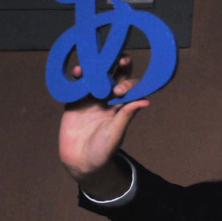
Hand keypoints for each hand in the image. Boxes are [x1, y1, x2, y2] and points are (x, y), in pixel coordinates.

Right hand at [58, 57, 147, 195]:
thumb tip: (146, 101)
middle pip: (116, 73)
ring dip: (98, 65)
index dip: (129, 83)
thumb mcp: (115, 134)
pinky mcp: (76, 99)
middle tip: (120, 60)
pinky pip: (78, 82)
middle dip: (119, 63)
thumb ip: (126, 116)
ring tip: (96, 61)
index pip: (131, 86)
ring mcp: (92, 96)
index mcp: (122, 105)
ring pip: (97, 74)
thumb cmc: (102, 150)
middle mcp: (109, 97)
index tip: (120, 90)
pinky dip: (78, 74)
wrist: (80, 160)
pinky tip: (78, 70)